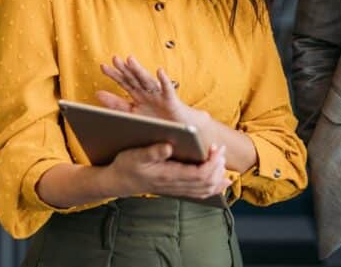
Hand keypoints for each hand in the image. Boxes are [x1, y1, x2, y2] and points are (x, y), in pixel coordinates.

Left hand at [97, 55, 204, 128]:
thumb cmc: (157, 122)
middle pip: (134, 79)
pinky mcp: (171, 101)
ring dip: (139, 71)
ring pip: (148, 81)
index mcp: (138, 96)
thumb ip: (116, 104)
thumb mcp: (132, 114)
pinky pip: (167, 90)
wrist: (180, 131)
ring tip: (130, 60)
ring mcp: (159, 96)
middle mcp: (148, 93)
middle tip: (114, 59)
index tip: (103, 66)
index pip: (125, 83)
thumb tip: (97, 93)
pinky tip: (159, 71)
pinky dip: (164, 81)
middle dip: (125, 69)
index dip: (114, 75)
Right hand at [99, 142, 230, 199]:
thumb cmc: (126, 166)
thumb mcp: (135, 155)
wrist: (118, 182)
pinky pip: (199, 193)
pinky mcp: (176, 189)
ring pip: (205, 190)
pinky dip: (213, 188)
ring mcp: (176, 189)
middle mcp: (175, 185)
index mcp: (168, 176)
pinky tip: (221, 181)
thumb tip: (169, 146)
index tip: (216, 148)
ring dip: (218, 177)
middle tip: (220, 149)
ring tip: (222, 161)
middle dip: (218, 166)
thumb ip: (153, 151)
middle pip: (206, 182)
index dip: (212, 162)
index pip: (199, 174)